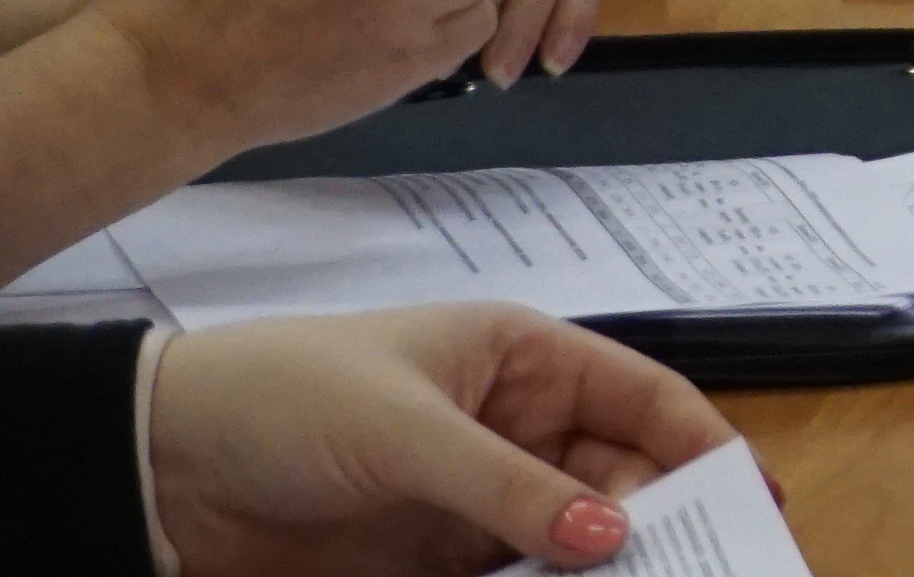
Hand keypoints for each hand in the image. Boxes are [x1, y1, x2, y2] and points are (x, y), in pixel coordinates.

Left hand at [145, 303, 734, 576]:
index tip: (755, 499)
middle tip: (713, 564)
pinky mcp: (436, 559)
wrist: (158, 466)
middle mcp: (516, 424)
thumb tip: (615, 538)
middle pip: (622, 475)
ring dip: (611, 567)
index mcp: (522, 358)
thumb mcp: (407, 432)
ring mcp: (478, 496)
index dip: (704, 442)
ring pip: (577, 536)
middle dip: (667, 518)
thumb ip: (510, 489)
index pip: (641, 397)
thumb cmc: (288, 401)